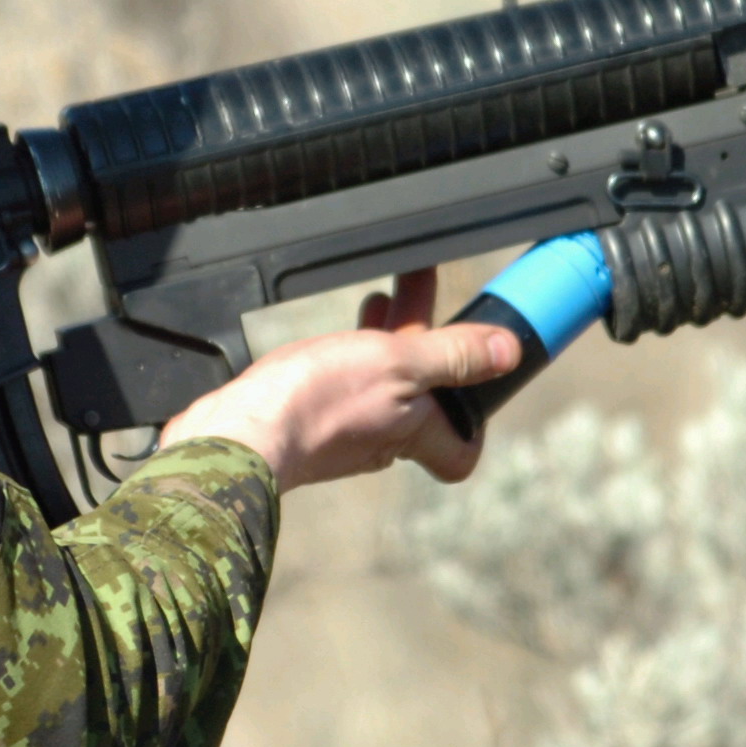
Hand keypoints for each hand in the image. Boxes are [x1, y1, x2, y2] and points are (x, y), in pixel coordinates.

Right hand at [158, 269, 520, 492]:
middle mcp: (380, 438)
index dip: (471, 426)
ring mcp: (340, 434)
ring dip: (383, 343)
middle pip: (418, 396)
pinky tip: (329, 339)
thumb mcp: (398, 364)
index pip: (460, 449)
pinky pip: (337, 389)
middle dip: (422, 344)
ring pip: (377, 387)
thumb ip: (453, 356)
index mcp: (413, 429)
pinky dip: (343, 357)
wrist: (236, 435)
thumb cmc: (316, 403)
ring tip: (380, 299)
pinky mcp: (302, 423)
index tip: (476, 387)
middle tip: (419, 296)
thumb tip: (509, 352)